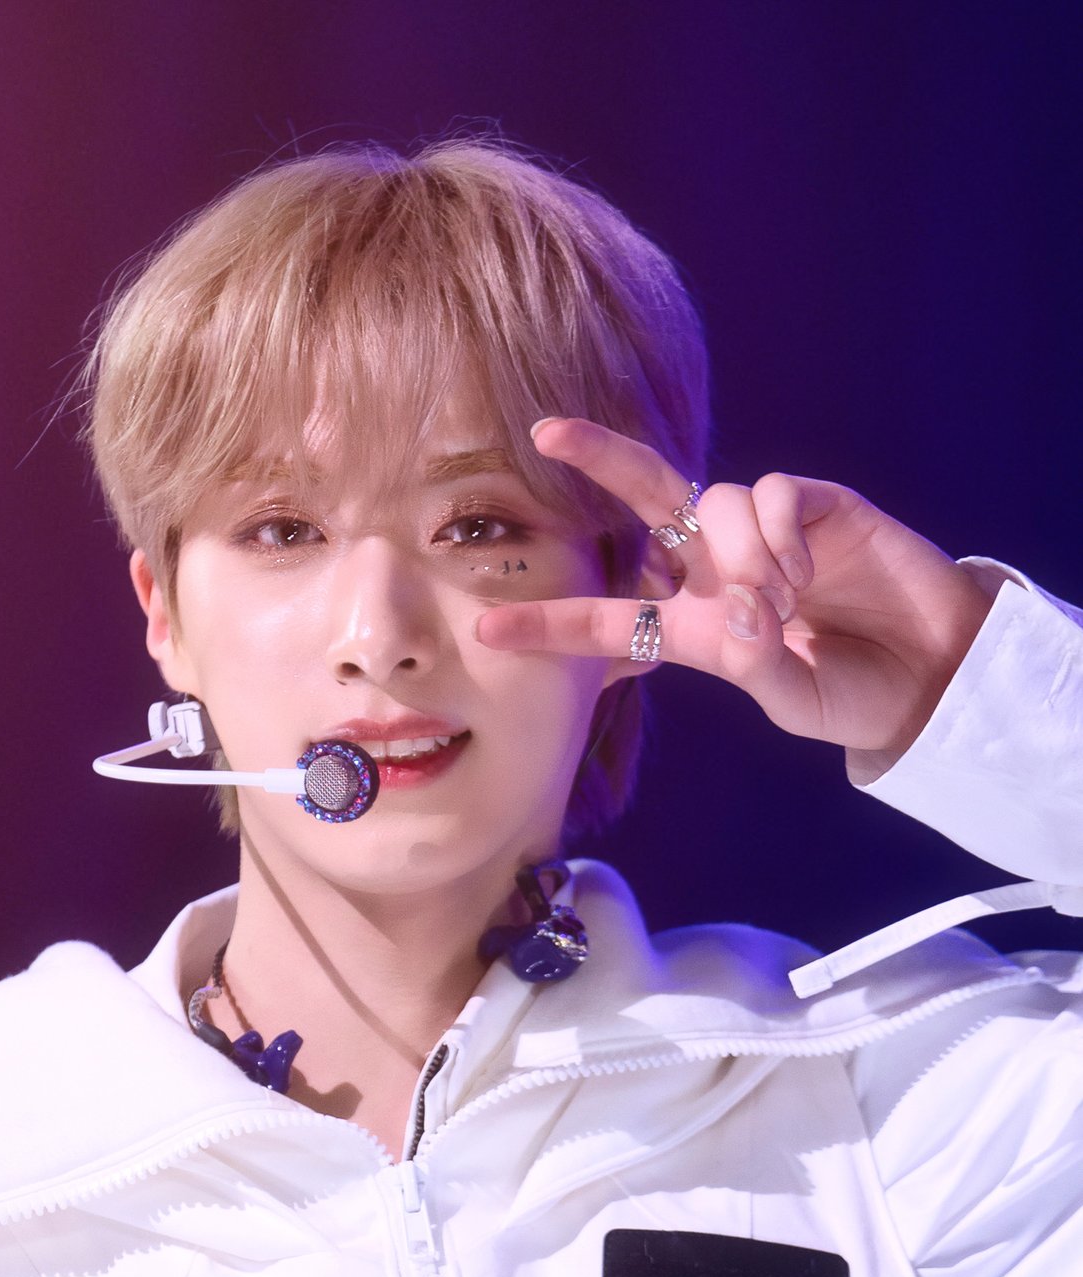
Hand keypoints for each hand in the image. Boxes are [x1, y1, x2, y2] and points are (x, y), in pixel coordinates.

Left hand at [475, 418, 994, 761]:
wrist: (935, 675)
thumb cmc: (856, 693)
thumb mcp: (792, 698)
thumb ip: (754, 662)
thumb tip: (739, 609)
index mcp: (698, 628)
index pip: (612, 620)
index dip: (552, 624)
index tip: (486, 628)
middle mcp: (721, 569)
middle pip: (650, 499)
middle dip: (600, 460)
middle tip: (545, 431)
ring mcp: (769, 532)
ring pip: (715, 502)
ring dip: (737, 554)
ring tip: (782, 601)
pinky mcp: (818, 505)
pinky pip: (769, 493)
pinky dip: (777, 533)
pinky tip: (805, 572)